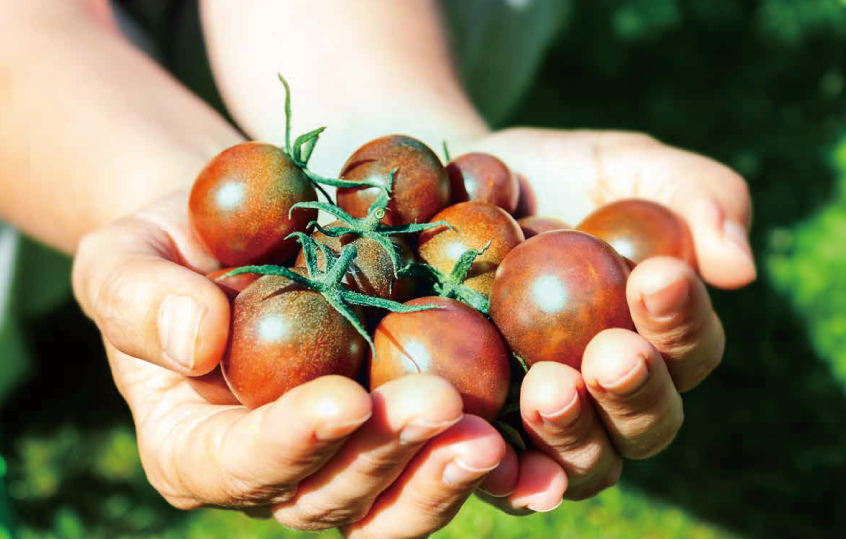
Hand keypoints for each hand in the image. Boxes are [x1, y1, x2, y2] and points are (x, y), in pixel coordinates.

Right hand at [71, 191, 515, 537]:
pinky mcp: (398, 432)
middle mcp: (276, 474)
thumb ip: (141, 300)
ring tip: (493, 434)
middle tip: (439, 407)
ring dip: (443, 474)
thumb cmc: (170, 249)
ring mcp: (343, 459)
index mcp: (199, 449)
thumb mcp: (125, 259)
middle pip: (331, 498)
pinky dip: (491, 463)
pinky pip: (441, 460)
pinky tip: (535, 443)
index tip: (343, 400)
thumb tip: (194, 340)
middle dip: (385, 459)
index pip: (239, 464)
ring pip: (395, 500)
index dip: (289, 443)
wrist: (238, 239)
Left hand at [464, 128, 753, 505]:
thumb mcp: (622, 164)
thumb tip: (738, 267)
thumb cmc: (548, 174)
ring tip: (549, 388)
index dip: (683, 320)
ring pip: (584, 459)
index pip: (690, 347)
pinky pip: (501, 470)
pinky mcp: (485, 433)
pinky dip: (505, 472)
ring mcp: (549, 422)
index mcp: (656, 335)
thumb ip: (692, 195)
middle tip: (611, 353)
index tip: (660, 278)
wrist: (449, 190)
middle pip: (646, 421)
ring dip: (575, 432)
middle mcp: (611, 393)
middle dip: (635, 390)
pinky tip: (487, 445)